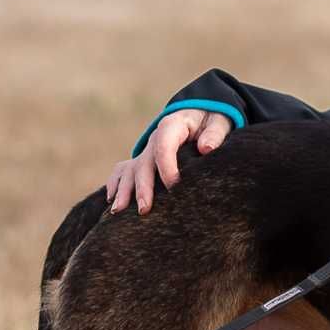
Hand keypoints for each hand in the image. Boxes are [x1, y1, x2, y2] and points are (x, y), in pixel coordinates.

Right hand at [104, 109, 233, 213]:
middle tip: (144, 209)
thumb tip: (205, 148)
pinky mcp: (144, 160)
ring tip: (118, 212)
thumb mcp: (218, 123)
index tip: (175, 186)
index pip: (164, 145)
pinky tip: (111, 202)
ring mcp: (147, 151)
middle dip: (142, 187)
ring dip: (123, 190)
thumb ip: (214, 134)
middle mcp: (154, 139)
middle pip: (143, 163)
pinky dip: (115, 184)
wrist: (201, 117)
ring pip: (129, 170)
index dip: (167, 166)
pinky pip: (123, 171)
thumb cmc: (211, 122)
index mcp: (172, 126)